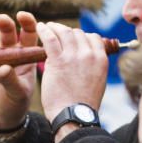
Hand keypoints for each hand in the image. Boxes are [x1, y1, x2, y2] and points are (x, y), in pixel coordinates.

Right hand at [0, 12, 37, 129]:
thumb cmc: (15, 106)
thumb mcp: (18, 94)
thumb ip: (11, 80)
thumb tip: (3, 67)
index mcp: (25, 58)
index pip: (29, 35)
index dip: (28, 23)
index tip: (22, 15)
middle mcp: (9, 56)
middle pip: (7, 33)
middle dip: (4, 23)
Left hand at [35, 22, 106, 138]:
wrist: (74, 116)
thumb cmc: (83, 104)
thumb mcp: (97, 82)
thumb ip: (91, 66)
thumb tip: (81, 57)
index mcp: (101, 59)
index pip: (93, 37)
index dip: (81, 36)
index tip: (72, 39)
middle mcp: (90, 55)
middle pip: (78, 33)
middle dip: (67, 32)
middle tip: (57, 32)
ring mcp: (74, 56)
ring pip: (64, 32)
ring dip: (55, 27)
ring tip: (47, 27)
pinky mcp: (58, 60)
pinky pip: (50, 38)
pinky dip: (44, 30)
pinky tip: (40, 27)